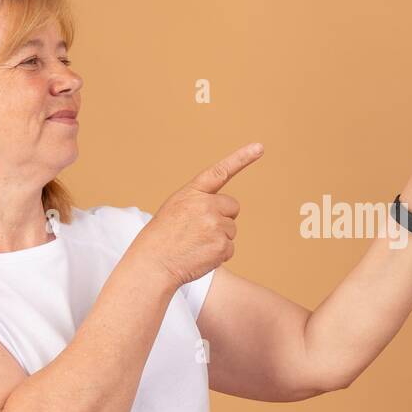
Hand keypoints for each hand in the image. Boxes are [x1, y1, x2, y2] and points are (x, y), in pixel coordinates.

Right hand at [133, 142, 263, 287]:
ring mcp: (215, 225)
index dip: (242, 158)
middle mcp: (205, 205)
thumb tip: (225, 211)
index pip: (220, 172)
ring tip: (195, 244)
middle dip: (223, 217)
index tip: (259, 147)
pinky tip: (200, 255)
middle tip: (200, 230)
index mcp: (192, 193)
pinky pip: (230, 248)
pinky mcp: (222, 245)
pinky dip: (219, 254)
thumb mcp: (175, 208)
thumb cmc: (161, 238)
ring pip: (231, 229)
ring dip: (219, 238)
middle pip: (232, 207)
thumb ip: (198, 202)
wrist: (153, 263)